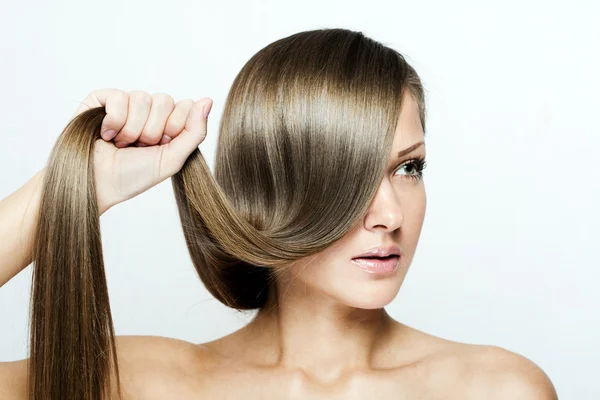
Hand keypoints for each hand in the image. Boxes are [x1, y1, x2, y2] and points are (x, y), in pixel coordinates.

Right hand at [71, 89, 212, 213]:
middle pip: (164, 100)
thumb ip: (195, 131)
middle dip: (152, 131)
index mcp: (167, 122)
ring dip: (132, 130)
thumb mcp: (173, 158)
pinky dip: (115, 121)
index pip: (185, 105)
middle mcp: (148, 110)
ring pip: (142, 98)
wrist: (99, 185)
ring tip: (122, 144)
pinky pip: (119, 97)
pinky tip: (107, 135)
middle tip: (139, 147)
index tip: (161, 145)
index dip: (175, 127)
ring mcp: (126, 103)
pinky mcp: (102, 99)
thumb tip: (207, 100)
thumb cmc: (134, 176)